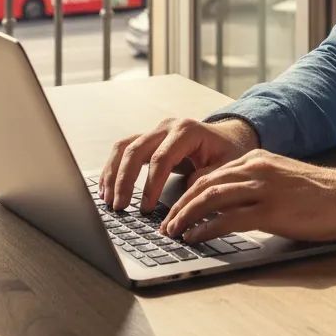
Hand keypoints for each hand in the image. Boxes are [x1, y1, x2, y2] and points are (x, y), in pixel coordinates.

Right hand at [99, 116, 258, 211]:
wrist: (229, 137)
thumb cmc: (228, 152)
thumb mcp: (226, 166)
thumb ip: (207, 178)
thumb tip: (184, 194)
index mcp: (187, 131)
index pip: (162, 158)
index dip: (151, 185)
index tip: (145, 208)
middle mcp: (167, 127)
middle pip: (136, 149)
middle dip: (124, 180)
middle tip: (120, 206)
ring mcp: (156, 131)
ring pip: (124, 147)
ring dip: (112, 173)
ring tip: (107, 200)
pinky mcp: (148, 139)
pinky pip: (123, 150)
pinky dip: (112, 168)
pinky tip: (106, 189)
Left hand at [159, 149, 335, 243]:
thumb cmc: (318, 194)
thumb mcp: (282, 179)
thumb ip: (256, 185)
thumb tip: (229, 206)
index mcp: (258, 158)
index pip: (212, 173)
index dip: (189, 193)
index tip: (175, 209)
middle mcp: (257, 168)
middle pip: (205, 183)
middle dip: (180, 205)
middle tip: (166, 223)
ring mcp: (263, 188)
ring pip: (212, 198)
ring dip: (186, 216)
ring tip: (173, 232)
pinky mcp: (271, 210)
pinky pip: (228, 218)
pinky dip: (206, 228)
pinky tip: (195, 238)